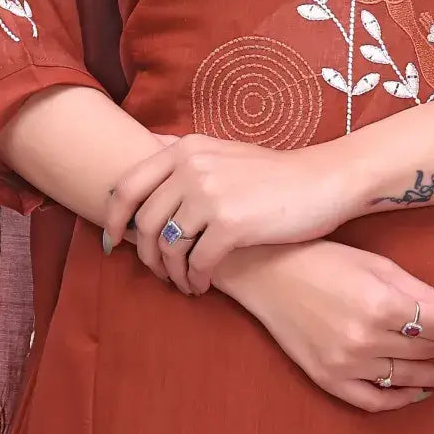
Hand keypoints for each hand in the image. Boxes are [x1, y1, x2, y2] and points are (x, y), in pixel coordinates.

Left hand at [103, 133, 353, 292]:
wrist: (322, 181)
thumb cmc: (272, 175)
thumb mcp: (223, 152)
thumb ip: (184, 158)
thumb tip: (143, 157)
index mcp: (186, 148)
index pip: (126, 185)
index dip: (111, 219)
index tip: (113, 243)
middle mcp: (193, 166)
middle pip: (143, 223)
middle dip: (145, 256)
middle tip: (159, 272)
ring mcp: (210, 194)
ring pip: (167, 247)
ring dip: (170, 273)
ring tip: (184, 282)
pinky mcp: (231, 224)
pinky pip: (195, 263)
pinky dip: (194, 280)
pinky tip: (203, 285)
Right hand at [214, 239, 433, 411]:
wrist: (265, 270)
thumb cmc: (323, 256)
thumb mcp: (377, 263)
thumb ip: (421, 290)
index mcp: (380, 302)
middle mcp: (365, 338)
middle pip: (426, 350)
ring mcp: (345, 363)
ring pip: (406, 378)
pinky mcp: (328, 378)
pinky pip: (374, 400)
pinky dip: (400, 399)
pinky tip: (418, 390)